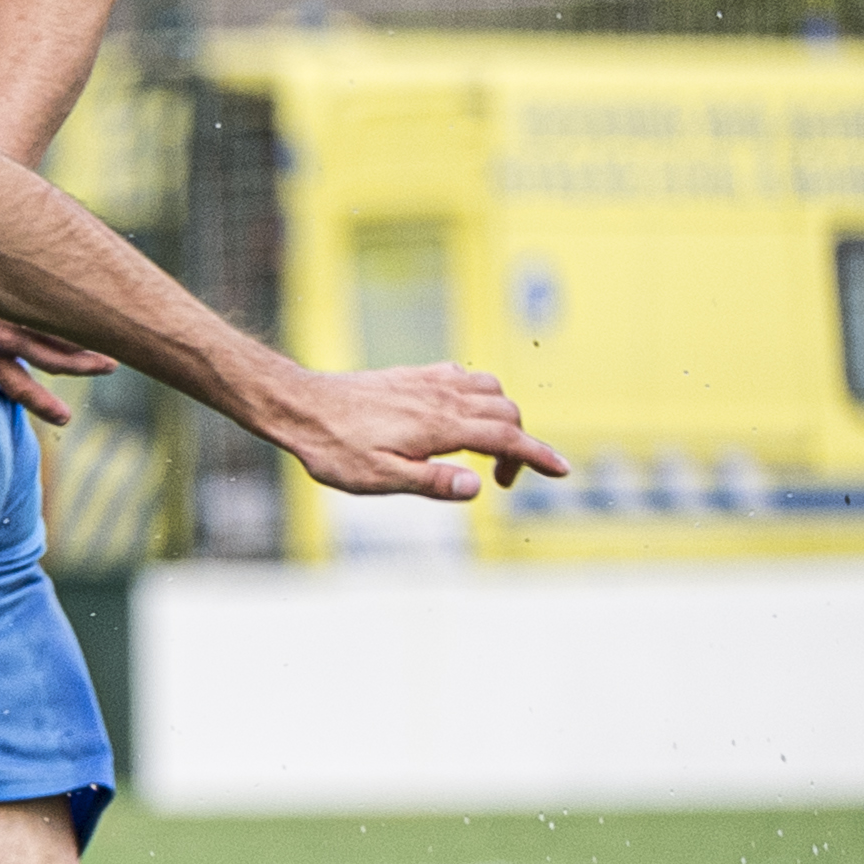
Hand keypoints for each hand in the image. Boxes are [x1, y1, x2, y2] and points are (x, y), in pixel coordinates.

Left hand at [0, 288, 115, 426]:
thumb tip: (33, 342)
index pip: (15, 386)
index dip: (41, 405)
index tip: (64, 418)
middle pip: (52, 361)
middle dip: (85, 367)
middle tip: (110, 366)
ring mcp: (10, 310)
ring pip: (62, 335)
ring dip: (90, 338)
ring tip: (111, 333)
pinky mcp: (22, 285)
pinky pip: (60, 305)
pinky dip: (80, 309)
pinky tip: (98, 306)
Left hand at [267, 361, 568, 501]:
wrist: (301, 406)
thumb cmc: (334, 448)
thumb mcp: (379, 478)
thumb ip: (431, 482)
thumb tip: (477, 488)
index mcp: (441, 427)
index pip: (506, 440)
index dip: (538, 456)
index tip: (563, 471)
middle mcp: (442, 398)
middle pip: (507, 414)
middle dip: (521, 445)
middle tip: (505, 480)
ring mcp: (429, 382)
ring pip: (491, 389)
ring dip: (504, 416)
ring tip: (488, 448)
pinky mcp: (414, 376)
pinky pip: (464, 376)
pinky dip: (480, 394)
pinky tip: (463, 413)